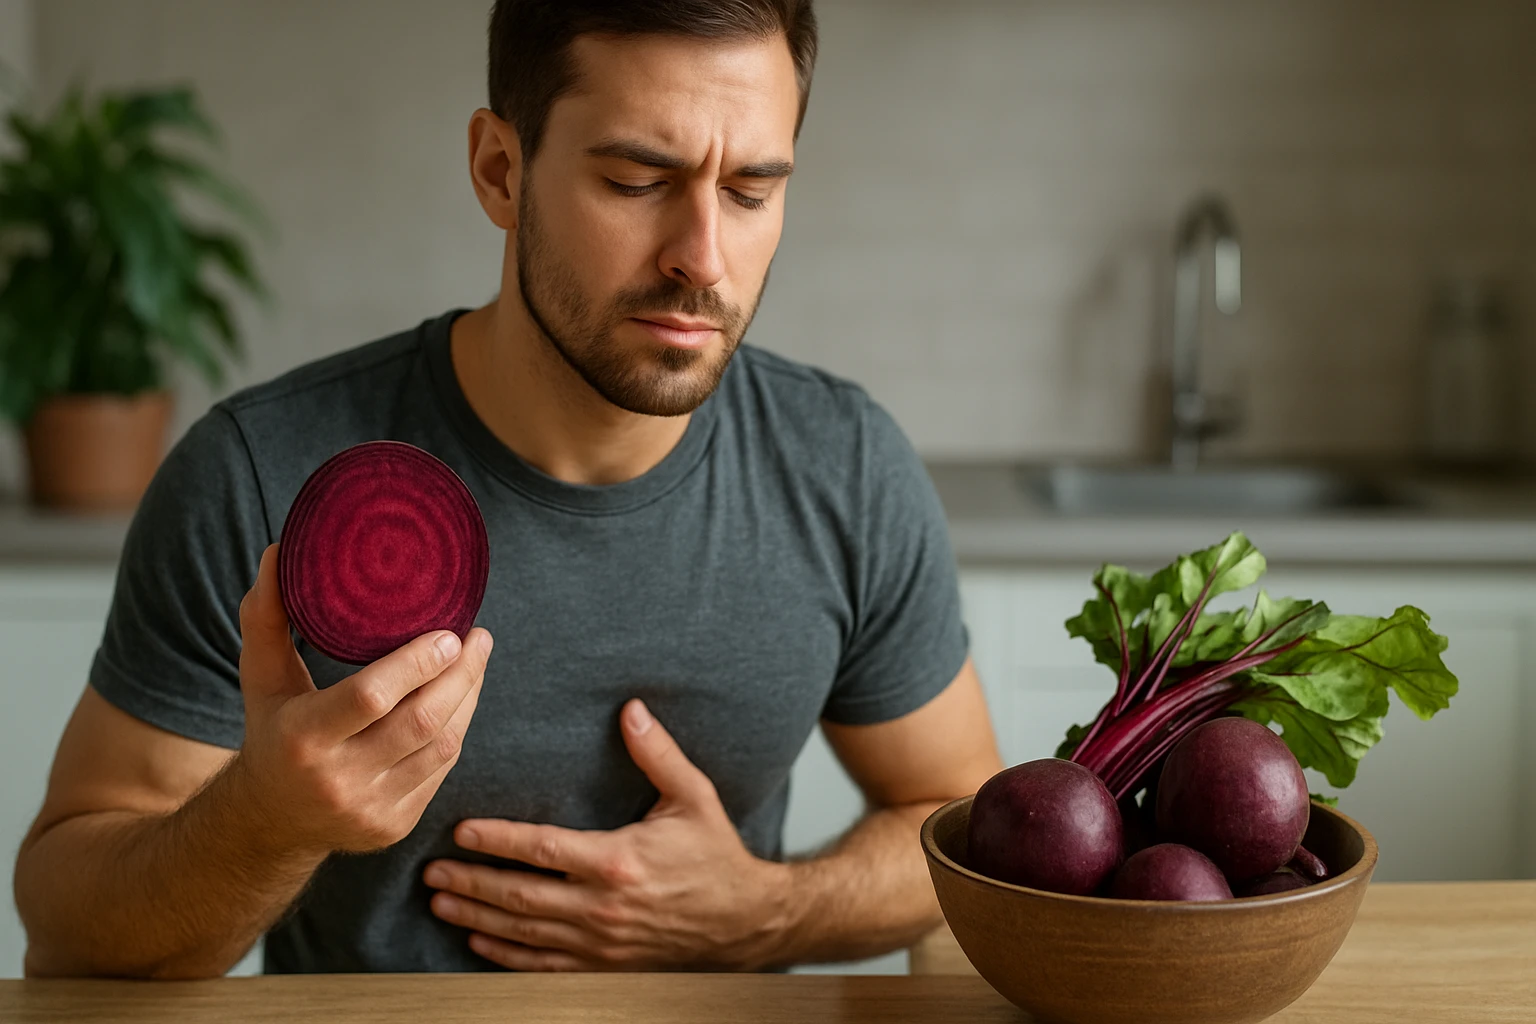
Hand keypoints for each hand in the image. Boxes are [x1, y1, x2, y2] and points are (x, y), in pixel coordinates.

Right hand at [232, 543, 492, 856]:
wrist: (269, 822)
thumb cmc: (272, 732)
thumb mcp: (260, 677)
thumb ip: (266, 617)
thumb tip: (278, 552)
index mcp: (303, 738)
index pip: (372, 696)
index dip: (418, 663)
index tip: (451, 632)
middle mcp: (338, 780)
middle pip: (422, 720)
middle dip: (462, 674)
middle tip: (479, 636)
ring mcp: (371, 808)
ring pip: (442, 745)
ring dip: (469, 697)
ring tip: (477, 658)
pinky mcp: (395, 825)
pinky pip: (442, 769)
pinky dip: (457, 728)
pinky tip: (462, 698)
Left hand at [423, 698, 792, 970]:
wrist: (744, 921)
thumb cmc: (716, 855)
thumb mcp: (693, 797)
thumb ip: (658, 754)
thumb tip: (631, 710)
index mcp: (618, 861)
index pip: (542, 849)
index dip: (497, 840)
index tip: (461, 830)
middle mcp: (602, 906)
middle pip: (520, 895)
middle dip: (470, 882)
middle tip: (431, 871)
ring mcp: (600, 942)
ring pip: (524, 933)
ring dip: (477, 917)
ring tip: (440, 902)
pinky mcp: (603, 964)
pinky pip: (544, 966)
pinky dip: (506, 956)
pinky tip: (478, 942)